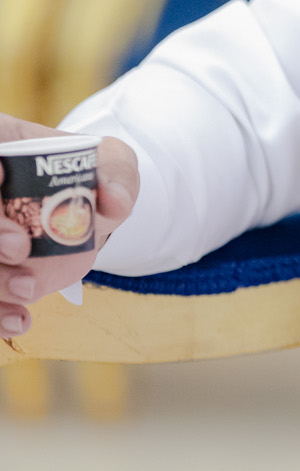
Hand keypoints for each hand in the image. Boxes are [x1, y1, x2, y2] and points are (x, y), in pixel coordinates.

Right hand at [0, 115, 138, 337]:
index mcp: (1, 149)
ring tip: (28, 290)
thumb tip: (115, 202)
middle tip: (18, 247)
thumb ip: (116, 174)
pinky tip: (19, 321)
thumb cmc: (93, 178)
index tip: (1, 179)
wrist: (88, 209)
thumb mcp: (111, 165)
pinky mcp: (0, 271)